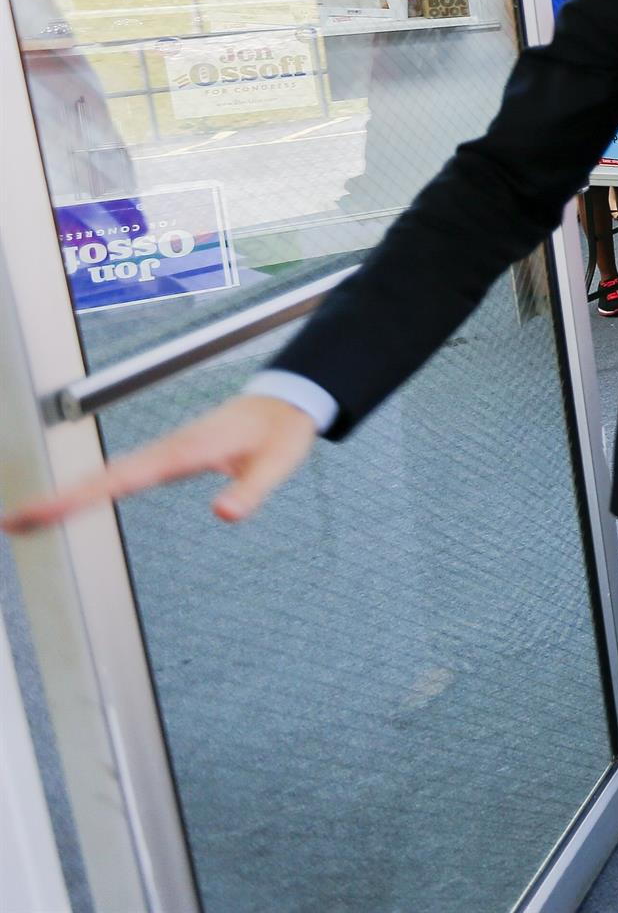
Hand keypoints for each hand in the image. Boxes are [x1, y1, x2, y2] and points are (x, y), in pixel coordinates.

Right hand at [1, 395, 316, 532]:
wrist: (285, 401)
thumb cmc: (281, 432)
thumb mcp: (276, 463)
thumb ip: (251, 490)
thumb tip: (223, 515)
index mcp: (186, 450)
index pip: (124, 478)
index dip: (81, 496)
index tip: (43, 512)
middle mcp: (166, 450)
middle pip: (103, 477)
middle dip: (58, 499)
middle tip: (12, 523)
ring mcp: (163, 452)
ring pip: (106, 475)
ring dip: (67, 495)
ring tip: (24, 520)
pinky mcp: (166, 457)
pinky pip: (120, 474)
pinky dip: (90, 489)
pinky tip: (70, 504)